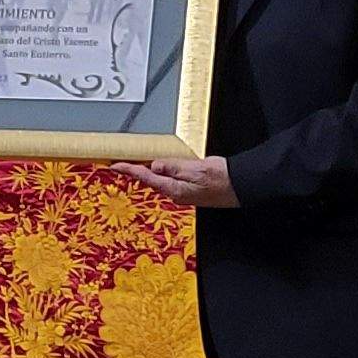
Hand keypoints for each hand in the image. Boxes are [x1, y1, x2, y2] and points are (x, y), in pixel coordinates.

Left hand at [108, 156, 240, 207]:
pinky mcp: (190, 190)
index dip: (129, 170)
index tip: (115, 166)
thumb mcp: (197, 169)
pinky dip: (162, 172)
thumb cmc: (223, 179)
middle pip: (150, 179)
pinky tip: (160, 168)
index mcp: (175, 189)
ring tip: (136, 164)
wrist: (241, 187)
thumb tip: (155, 166)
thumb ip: (174, 167)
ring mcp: (183, 193)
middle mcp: (176, 193)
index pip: (146, 177)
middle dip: (135, 171)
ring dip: (148, 172)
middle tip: (120, 164)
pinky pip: (170, 180)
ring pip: (160, 180)